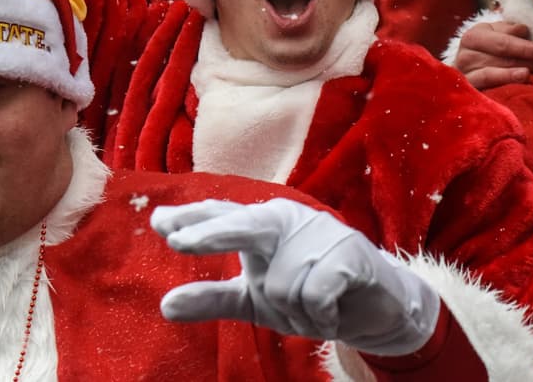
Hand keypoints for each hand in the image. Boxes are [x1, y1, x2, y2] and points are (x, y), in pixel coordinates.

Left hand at [154, 199, 440, 355]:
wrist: (373, 306)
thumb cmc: (308, 294)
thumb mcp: (255, 300)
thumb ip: (213, 298)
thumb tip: (165, 306)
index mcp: (262, 225)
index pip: (221, 217)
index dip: (191, 219)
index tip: (159, 225)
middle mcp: (287, 220)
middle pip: (244, 225)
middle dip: (213, 234)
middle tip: (179, 242)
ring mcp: (319, 233)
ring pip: (280, 286)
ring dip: (295, 313)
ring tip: (314, 308)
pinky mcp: (347, 252)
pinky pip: (312, 295)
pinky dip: (319, 315)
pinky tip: (332, 309)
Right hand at [453, 20, 532, 88]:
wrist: (465, 75)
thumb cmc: (487, 54)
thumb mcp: (497, 37)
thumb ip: (510, 32)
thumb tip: (523, 30)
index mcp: (476, 35)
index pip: (504, 41)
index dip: (526, 47)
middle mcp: (466, 52)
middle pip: (504, 57)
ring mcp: (465, 71)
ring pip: (496, 71)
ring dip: (523, 71)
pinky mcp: (466, 87)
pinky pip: (486, 82)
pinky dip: (504, 79)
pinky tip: (522, 78)